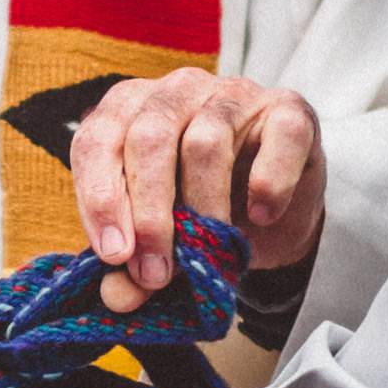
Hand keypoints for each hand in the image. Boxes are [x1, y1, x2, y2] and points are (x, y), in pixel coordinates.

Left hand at [70, 69, 325, 311]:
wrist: (270, 212)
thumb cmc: (198, 212)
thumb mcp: (158, 242)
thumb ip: (131, 266)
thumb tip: (117, 296)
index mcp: (128, 110)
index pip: (97, 141)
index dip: (100, 198)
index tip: (113, 256)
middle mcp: (176, 91)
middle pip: (149, 138)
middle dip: (148, 214)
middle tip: (155, 272)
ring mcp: (233, 94)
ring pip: (206, 143)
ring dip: (203, 209)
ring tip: (208, 254)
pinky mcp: (290, 109)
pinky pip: (280, 137)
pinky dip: (268, 183)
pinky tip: (261, 216)